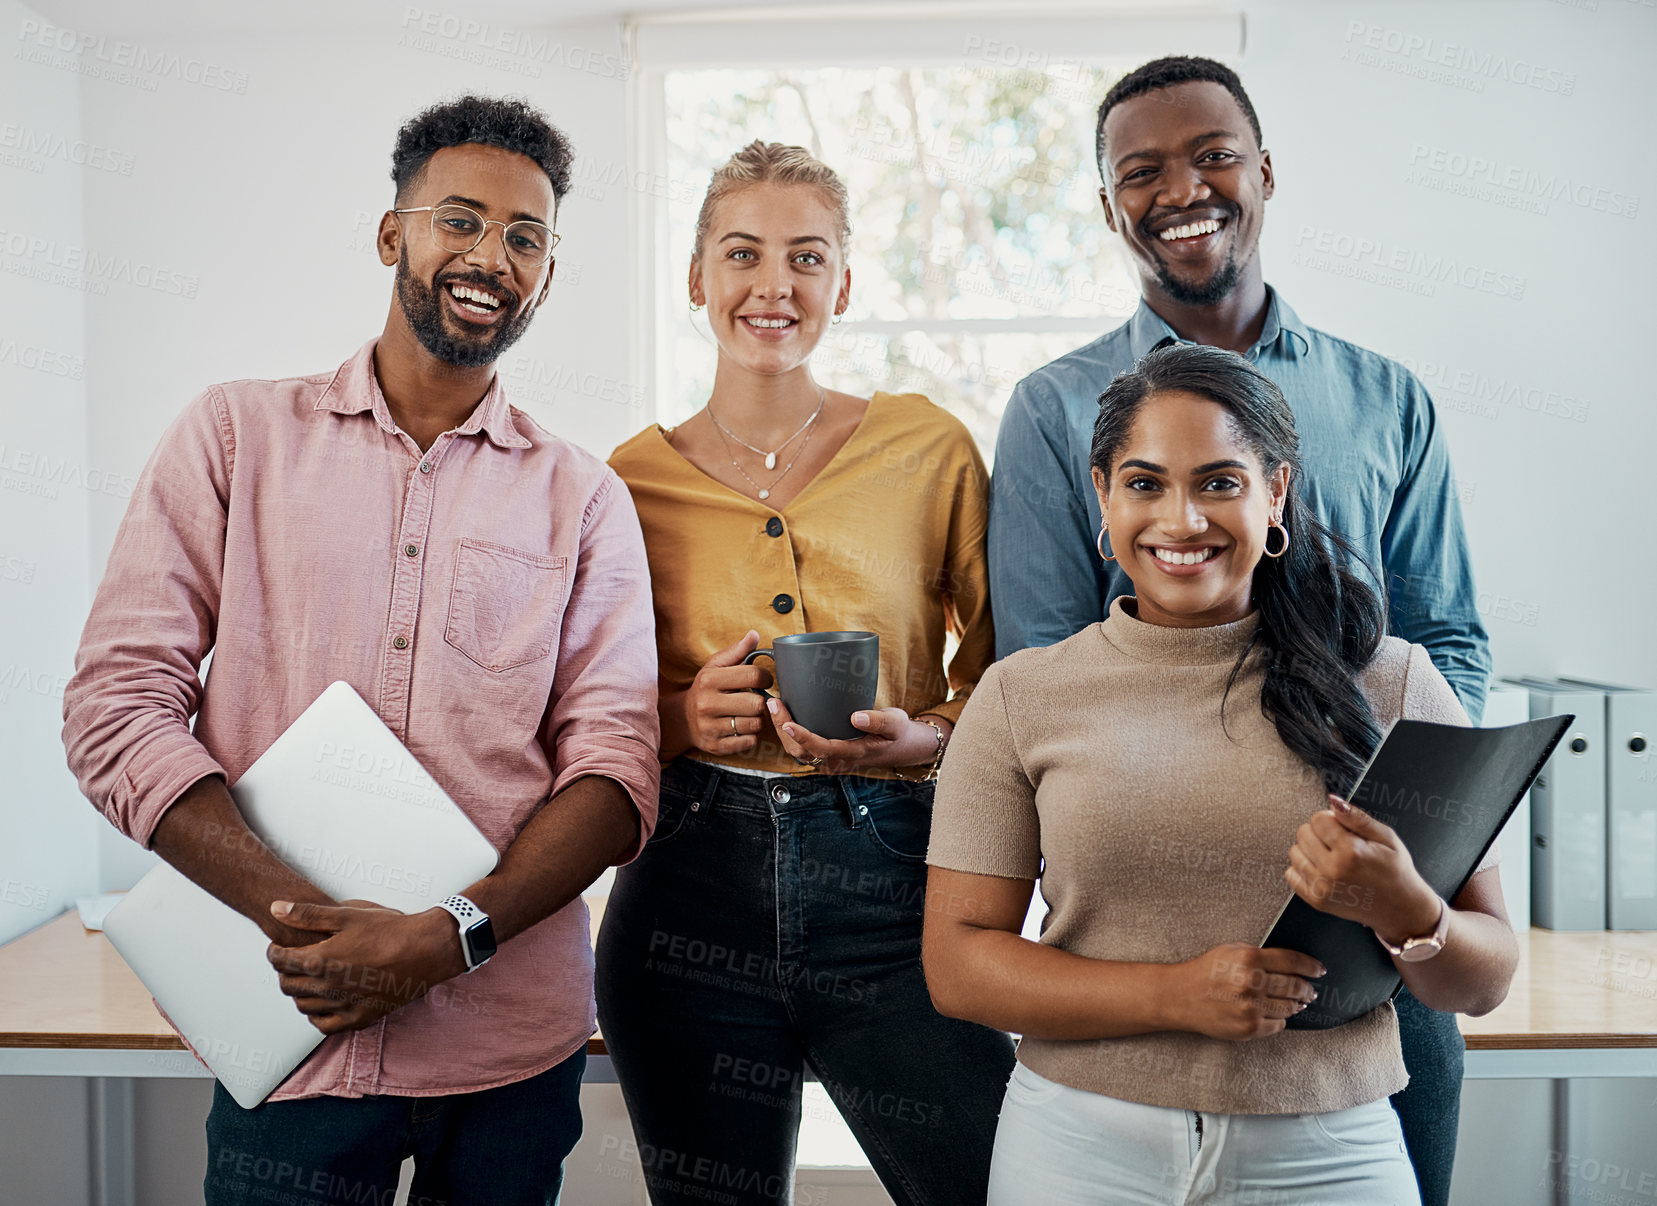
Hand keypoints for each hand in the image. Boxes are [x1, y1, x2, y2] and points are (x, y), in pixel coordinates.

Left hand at [265, 899, 466, 1034]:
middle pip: (288, 985)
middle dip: (284, 971)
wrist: (425, 951)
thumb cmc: (389, 930)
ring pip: (303, 1006)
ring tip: (309, 978)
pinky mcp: (359, 1017)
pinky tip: (324, 1002)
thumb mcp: (348, 914)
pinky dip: (317, 1015)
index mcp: (321, 960)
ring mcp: (343, 1005)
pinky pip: (325, 1025)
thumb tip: (276, 908)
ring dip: (299, 992)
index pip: (279, 961)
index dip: (274, 951)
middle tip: (293, 961)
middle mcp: (327, 987)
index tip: (279, 946)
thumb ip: (308, 914)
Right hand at [678, 630, 772, 756]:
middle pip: (757, 703)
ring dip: (757, 719)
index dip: (765, 677)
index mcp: (710, 680)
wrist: (684, 718)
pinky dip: (751, 735)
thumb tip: (754, 634)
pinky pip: (749, 741)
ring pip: (755, 724)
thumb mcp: (715, 666)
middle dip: (761, 701)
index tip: (763, 680)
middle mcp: (707, 704)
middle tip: (756, 699)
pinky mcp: (716, 745)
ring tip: (748, 713)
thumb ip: (737, 651)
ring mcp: (711, 726)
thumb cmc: (707, 688)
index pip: (753, 675)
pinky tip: (742, 727)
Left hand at [769, 699, 941, 773]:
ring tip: (775, 705)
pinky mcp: (826, 755)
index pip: (822, 749)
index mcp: (853, 753)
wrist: (902, 748)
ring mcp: (830, 761)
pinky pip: (802, 749)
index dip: (802, 737)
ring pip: (798, 752)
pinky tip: (784, 714)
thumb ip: (879, 721)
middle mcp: (837, 761)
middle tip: (774, 702)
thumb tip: (857, 717)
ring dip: (782, 731)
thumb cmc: (898, 733)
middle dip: (783, 728)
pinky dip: (789, 733)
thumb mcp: (896, 723)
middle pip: (801, 752)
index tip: (788, 722)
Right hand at [1168, 943, 1325, 1040]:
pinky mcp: (1249, 1027)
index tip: (1320, 970)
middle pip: (1295, 986)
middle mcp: (1252, 982)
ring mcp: (1251, 1007)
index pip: (1292, 961)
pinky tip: (1276, 1014)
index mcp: (1249, 958)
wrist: (1181, 996)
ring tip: (1297, 1003)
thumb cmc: (1206, 971)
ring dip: (1296, 1005)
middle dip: (1307, 989)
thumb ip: (1259, 954)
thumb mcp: (1230, 951)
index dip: (1311, 966)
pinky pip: (1278, 1025)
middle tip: (1311, 991)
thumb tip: (1292, 964)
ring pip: (1289, 1007)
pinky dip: (1280, 1020)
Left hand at [1284, 795, 1441, 943]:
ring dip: (1310, 850)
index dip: (1331, 820)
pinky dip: (1303, 869)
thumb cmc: (1396, 871)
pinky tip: (1322, 870)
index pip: (1318, 819)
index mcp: (1351, 852)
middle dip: (1319, 833)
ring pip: (1294, 852)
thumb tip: (1333, 801)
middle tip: (1339, 844)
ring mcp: (1323, 888)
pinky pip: (1291, 874)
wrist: (1401, 909)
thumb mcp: (1386, 838)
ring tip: (1332, 857)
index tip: (1343, 829)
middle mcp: (1333, 870)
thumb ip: (1357, 818)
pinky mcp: (1317, 901)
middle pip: (1303, 833)